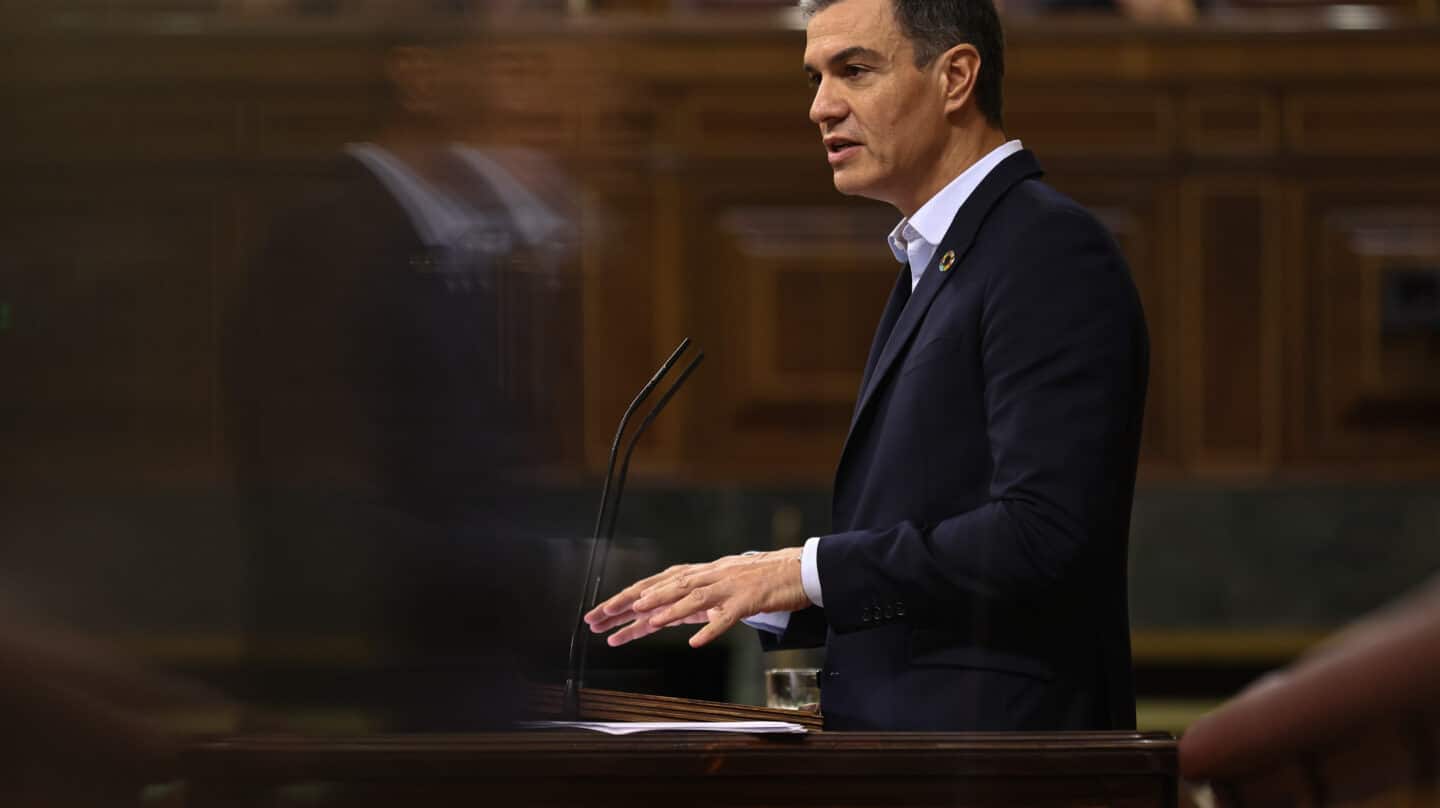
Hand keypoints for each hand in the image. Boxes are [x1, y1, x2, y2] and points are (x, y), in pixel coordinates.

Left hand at [584, 547, 809, 648]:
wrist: (799, 568)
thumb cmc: (760, 581)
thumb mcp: (720, 589)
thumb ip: (693, 603)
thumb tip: (663, 617)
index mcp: (701, 574)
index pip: (655, 584)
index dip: (626, 598)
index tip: (599, 614)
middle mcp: (710, 576)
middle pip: (665, 587)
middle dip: (631, 603)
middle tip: (602, 617)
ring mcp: (729, 586)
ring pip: (693, 597)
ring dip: (667, 609)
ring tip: (643, 621)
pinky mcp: (750, 600)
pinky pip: (728, 616)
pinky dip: (712, 629)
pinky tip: (696, 642)